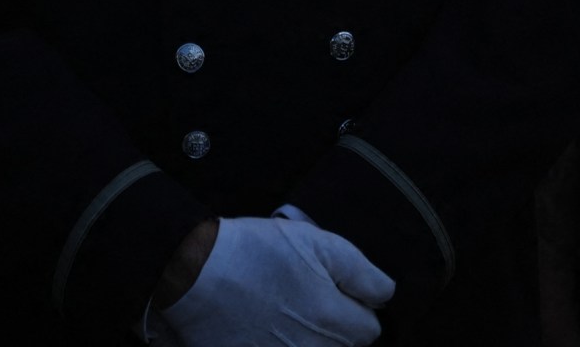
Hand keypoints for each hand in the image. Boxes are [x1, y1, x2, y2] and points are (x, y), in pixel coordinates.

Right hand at [146, 214, 394, 346]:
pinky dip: (278, 342)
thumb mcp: (316, 242)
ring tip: (280, 311)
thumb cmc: (253, 252)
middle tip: (301, 296)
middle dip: (332, 325)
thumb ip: (362, 271)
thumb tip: (386, 295)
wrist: (192, 272)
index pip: (369, 328)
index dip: (353, 304)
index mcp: (334, 322)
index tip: (329, 288)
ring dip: (307, 337)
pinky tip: (262, 326)